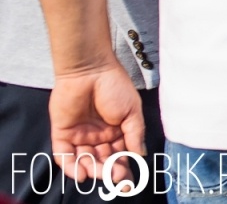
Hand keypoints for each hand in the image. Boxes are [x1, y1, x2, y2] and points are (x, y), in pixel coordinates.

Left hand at [49, 67, 144, 186]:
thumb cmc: (115, 86)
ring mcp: (79, 136)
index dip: (125, 168)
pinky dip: (71, 167)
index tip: (130, 182)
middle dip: (110, 171)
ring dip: (93, 170)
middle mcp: (98, 136)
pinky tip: (80, 174)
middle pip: (102, 161)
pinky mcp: (62, 133)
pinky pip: (64, 155)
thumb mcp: (132, 111)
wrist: (91, 70)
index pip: (120, 155)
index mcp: (116, 131)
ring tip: (101, 174)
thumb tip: (140, 156)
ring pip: (84, 161)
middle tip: (117, 178)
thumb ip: (135, 134)